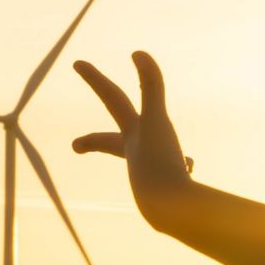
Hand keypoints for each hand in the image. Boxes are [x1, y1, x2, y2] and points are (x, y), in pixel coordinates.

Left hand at [73, 53, 196, 233]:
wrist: (170, 211)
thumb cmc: (159, 165)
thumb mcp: (157, 121)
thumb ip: (151, 86)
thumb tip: (137, 52)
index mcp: (131, 134)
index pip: (113, 98)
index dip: (95, 79)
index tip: (77, 63)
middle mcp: (136, 154)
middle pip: (112, 142)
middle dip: (96, 141)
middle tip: (77, 145)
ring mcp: (149, 174)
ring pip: (154, 159)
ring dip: (162, 156)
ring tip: (180, 162)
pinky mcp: (166, 189)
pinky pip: (176, 174)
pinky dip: (183, 171)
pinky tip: (188, 174)